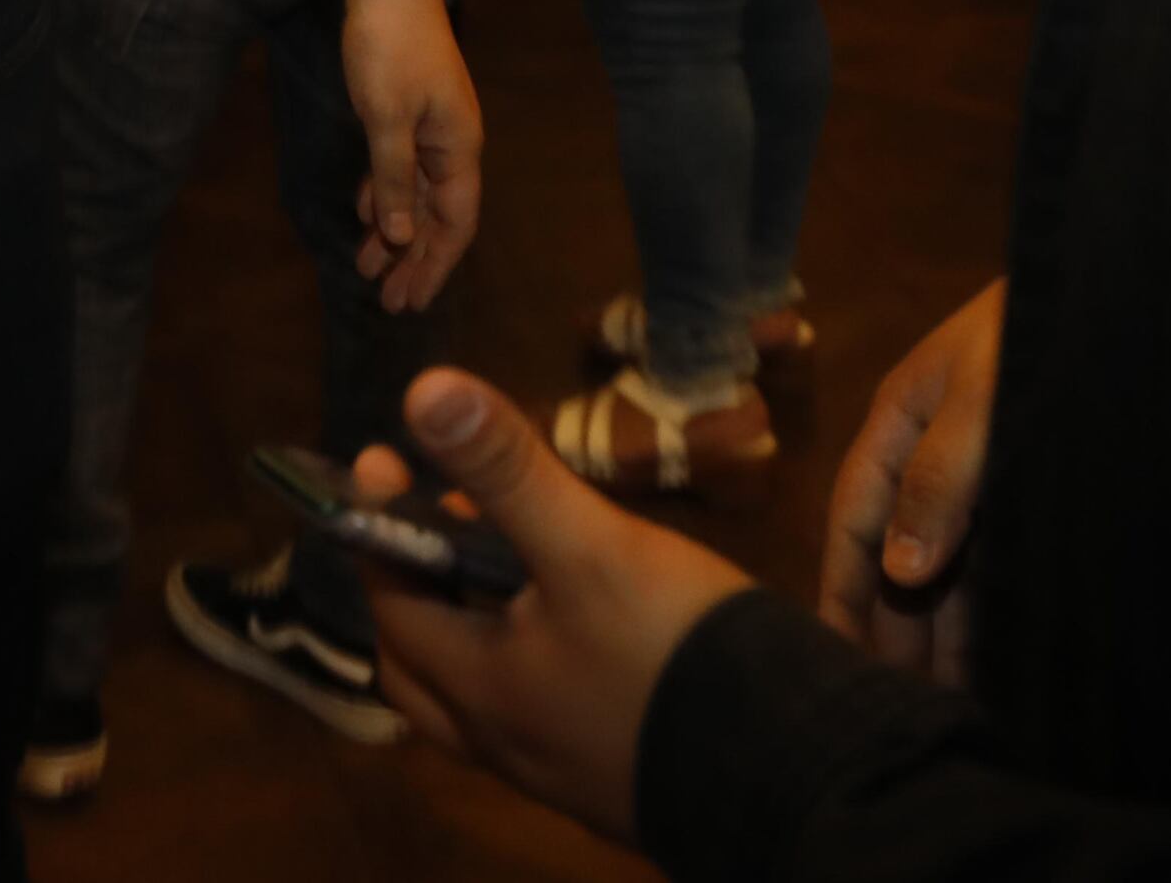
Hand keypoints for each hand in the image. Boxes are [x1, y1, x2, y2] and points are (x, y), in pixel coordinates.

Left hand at [340, 0, 483, 310]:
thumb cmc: (389, 46)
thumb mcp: (385, 119)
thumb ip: (394, 179)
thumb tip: (402, 236)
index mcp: (458, 148)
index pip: (455, 224)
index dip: (435, 266)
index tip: (413, 303)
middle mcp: (453, 143)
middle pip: (438, 216)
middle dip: (413, 260)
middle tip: (387, 303)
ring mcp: (432, 126)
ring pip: (417, 193)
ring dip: (395, 231)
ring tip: (367, 268)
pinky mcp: (409, 109)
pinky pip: (402, 167)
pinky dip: (386, 193)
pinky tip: (367, 213)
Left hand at [357, 366, 748, 843]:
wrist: (791, 774)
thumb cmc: (675, 652)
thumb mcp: (590, 545)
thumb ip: (507, 472)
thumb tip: (421, 390)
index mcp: (478, 687)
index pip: (391, 605)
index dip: (379, 532)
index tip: (385, 466)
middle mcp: (502, 742)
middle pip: (418, 666)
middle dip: (414, 592)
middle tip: (447, 525)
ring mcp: (557, 771)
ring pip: (475, 702)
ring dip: (470, 634)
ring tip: (512, 571)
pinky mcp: (611, 781)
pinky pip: (532, 725)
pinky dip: (524, 672)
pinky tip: (578, 635)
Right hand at [818, 279, 1000, 685]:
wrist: (1123, 290)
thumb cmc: (1036, 336)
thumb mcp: (982, 402)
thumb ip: (940, 482)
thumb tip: (900, 570)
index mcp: (901, 421)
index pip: (854, 518)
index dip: (842, 588)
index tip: (834, 656)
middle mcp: (934, 455)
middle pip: (900, 552)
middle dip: (893, 626)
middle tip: (896, 702)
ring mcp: (983, 476)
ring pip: (952, 566)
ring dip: (945, 631)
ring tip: (946, 701)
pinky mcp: (1030, 492)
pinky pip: (1000, 563)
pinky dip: (992, 611)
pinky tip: (996, 659)